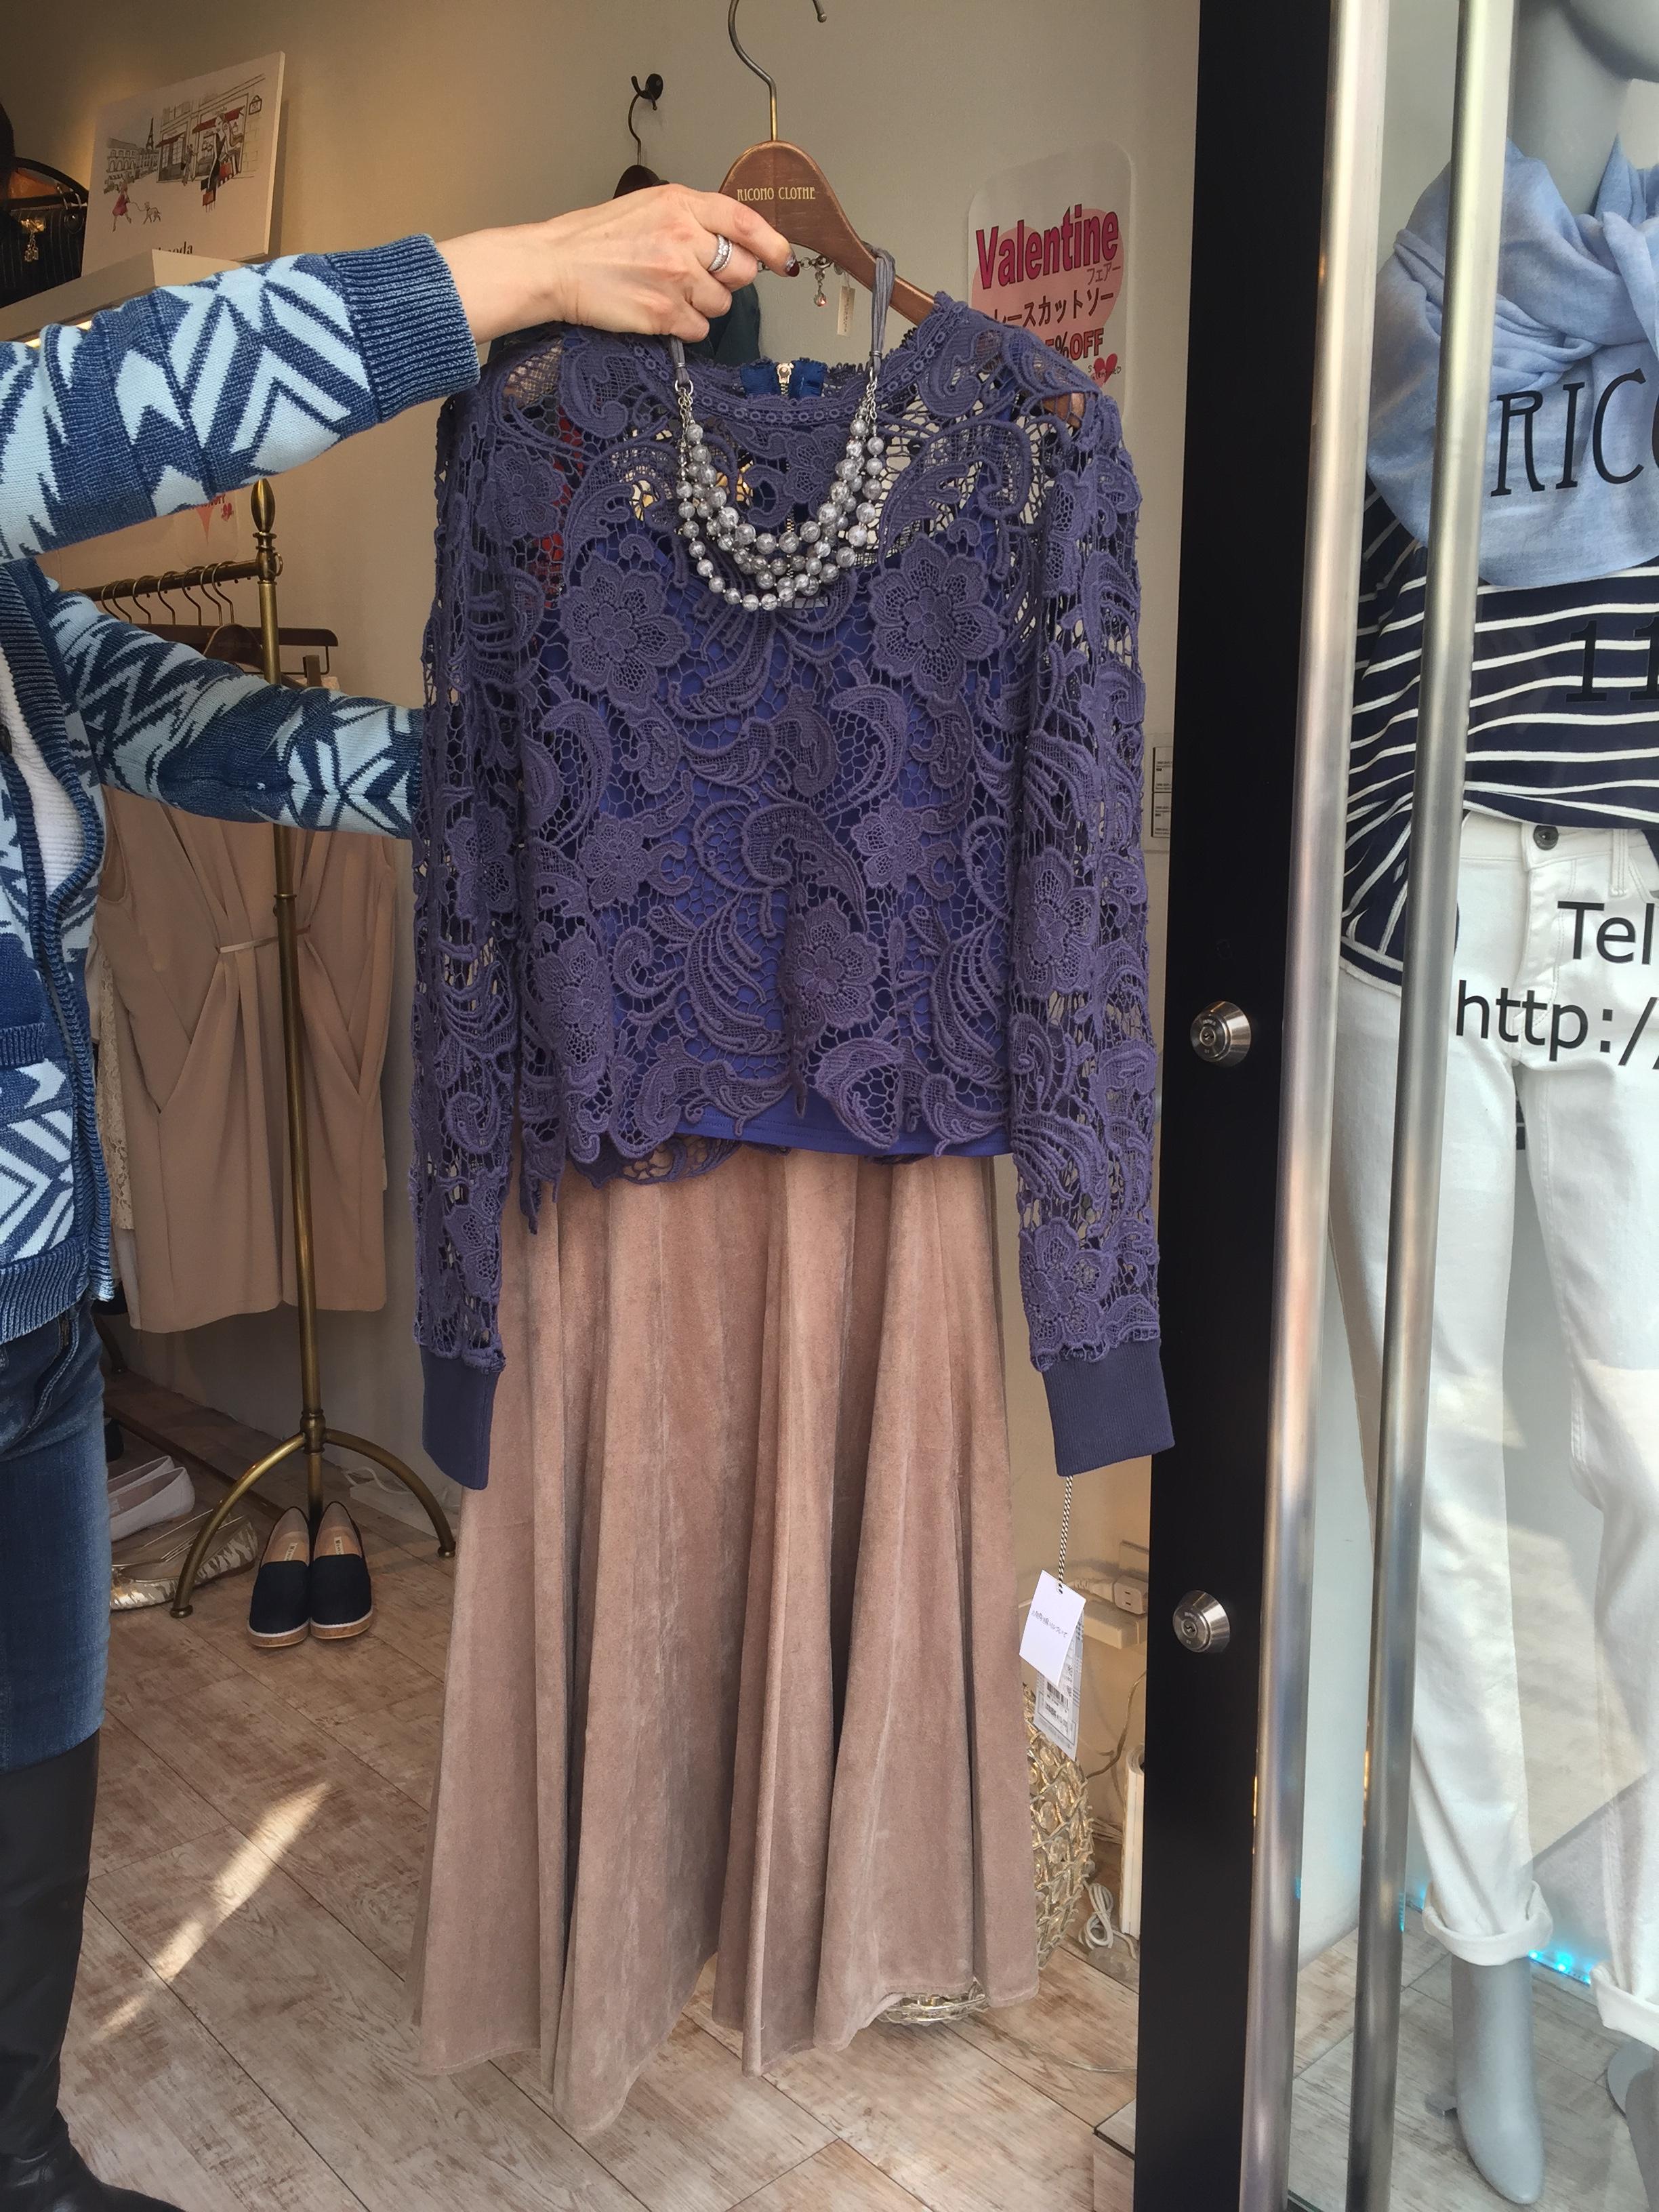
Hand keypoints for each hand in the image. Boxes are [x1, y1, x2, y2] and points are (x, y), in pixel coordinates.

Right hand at [438, 187, 797, 345]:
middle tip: (699, 278)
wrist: (555, 265)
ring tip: (668, 294)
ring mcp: (676, 276)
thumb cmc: (596, 239)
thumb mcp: (647, 208)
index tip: (783, 260)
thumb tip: (730, 243)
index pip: (745, 223)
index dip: (772, 244)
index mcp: (681, 203)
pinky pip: (699, 329)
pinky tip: (660, 313)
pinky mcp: (664, 312)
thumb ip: (690, 220)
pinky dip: (685, 328)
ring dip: (702, 306)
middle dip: (728, 279)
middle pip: (741, 270)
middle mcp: (684, 236)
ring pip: (721, 304)